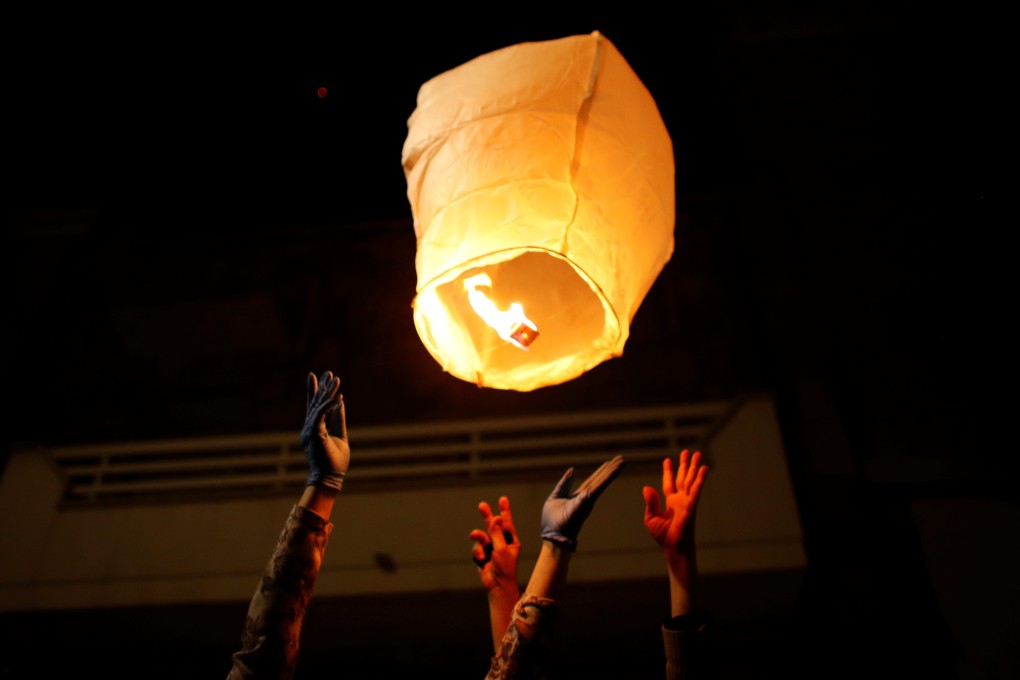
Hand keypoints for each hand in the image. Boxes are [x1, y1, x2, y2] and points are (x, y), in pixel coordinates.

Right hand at [299, 370, 349, 490]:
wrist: (330, 477)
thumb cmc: (335, 460)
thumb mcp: (340, 434)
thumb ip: (338, 418)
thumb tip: (340, 401)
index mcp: (314, 427)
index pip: (314, 406)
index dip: (315, 390)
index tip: (317, 376)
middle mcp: (309, 427)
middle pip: (314, 402)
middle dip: (322, 386)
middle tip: (328, 372)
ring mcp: (309, 430)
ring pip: (318, 406)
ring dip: (328, 392)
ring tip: (336, 379)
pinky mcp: (314, 434)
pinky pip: (321, 415)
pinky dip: (329, 405)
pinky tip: (337, 397)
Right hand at [469, 496, 520, 593]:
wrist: (497, 586)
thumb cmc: (505, 568)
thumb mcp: (502, 549)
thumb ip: (497, 533)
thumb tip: (496, 518)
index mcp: (511, 541)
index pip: (507, 523)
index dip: (504, 510)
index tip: (503, 499)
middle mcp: (501, 543)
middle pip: (493, 526)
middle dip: (487, 516)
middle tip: (482, 505)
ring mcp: (491, 549)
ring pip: (482, 536)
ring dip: (478, 536)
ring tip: (474, 535)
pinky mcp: (482, 556)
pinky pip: (477, 548)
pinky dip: (478, 552)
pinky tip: (482, 558)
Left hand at [540, 454, 624, 549]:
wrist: (554, 535)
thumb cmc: (552, 521)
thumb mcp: (555, 497)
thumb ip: (564, 484)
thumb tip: (572, 470)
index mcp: (579, 497)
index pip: (592, 481)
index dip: (600, 471)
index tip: (608, 462)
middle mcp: (586, 497)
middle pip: (600, 480)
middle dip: (611, 469)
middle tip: (622, 458)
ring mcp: (588, 500)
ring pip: (602, 482)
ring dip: (613, 471)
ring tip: (623, 460)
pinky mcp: (587, 501)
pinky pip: (599, 487)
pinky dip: (607, 478)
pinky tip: (615, 469)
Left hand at [643, 449, 707, 552]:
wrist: (673, 548)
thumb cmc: (663, 536)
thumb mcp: (651, 517)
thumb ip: (651, 502)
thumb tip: (647, 487)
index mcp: (670, 502)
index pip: (669, 483)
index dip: (669, 472)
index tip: (668, 460)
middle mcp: (680, 500)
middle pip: (683, 478)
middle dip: (685, 465)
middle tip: (687, 452)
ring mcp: (687, 501)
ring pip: (691, 480)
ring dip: (694, 467)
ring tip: (697, 454)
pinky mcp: (692, 505)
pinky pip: (696, 489)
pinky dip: (700, 479)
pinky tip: (704, 468)